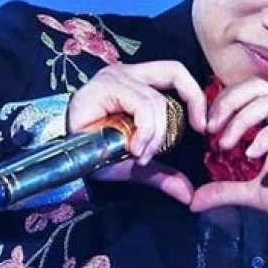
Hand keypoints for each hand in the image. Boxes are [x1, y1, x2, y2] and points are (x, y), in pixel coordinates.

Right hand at [67, 61, 206, 204]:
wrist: (64, 158)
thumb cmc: (94, 155)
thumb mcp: (136, 164)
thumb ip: (163, 174)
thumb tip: (189, 195)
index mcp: (138, 83)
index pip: (176, 74)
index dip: (196, 95)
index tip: (203, 126)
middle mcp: (128, 73)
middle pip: (174, 72)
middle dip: (193, 102)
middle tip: (196, 130)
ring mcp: (114, 77)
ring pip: (156, 100)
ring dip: (156, 134)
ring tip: (141, 154)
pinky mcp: (103, 86)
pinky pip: (140, 105)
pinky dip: (145, 130)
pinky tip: (133, 147)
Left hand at [189, 79, 267, 226]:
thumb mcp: (254, 194)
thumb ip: (225, 192)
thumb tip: (192, 201)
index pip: (246, 92)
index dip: (222, 103)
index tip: (205, 128)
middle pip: (256, 86)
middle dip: (228, 102)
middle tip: (210, 129)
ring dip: (242, 119)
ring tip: (226, 144)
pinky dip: (266, 136)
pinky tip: (252, 155)